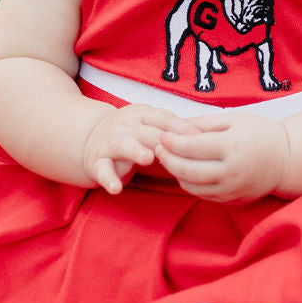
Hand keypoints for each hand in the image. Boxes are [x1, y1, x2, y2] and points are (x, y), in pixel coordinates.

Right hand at [83, 105, 197, 193]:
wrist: (91, 137)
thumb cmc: (133, 133)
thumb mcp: (151, 126)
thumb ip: (173, 132)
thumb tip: (210, 138)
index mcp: (143, 114)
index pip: (165, 118)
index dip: (182, 128)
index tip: (202, 139)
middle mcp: (126, 125)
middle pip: (147, 132)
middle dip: (164, 141)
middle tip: (182, 151)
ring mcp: (111, 142)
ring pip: (123, 145)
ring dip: (136, 150)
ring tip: (148, 158)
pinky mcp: (98, 161)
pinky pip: (103, 170)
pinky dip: (108, 179)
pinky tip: (116, 188)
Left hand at [155, 112, 289, 202]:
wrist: (286, 160)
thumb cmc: (260, 133)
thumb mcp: (235, 119)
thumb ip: (205, 123)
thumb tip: (178, 125)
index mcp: (232, 146)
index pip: (193, 147)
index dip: (173, 142)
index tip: (161, 135)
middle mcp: (231, 171)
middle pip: (188, 170)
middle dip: (168, 160)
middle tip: (157, 149)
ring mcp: (231, 189)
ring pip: (193, 186)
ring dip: (176, 173)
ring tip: (168, 159)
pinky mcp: (232, 200)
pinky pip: (203, 195)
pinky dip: (189, 184)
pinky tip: (184, 171)